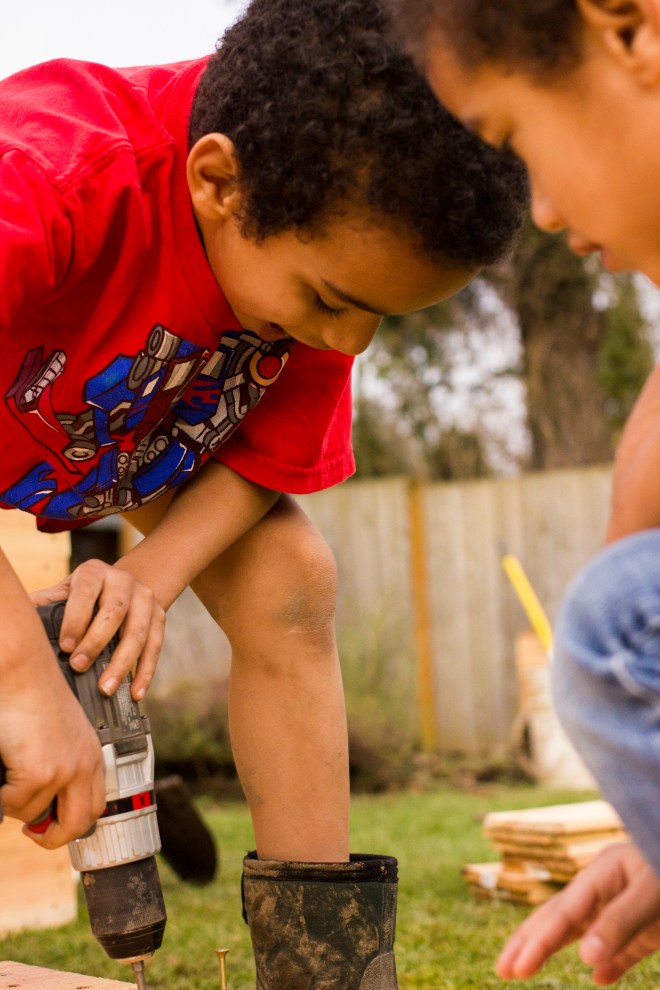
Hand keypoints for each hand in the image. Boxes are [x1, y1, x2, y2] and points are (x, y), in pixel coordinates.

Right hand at [0, 629, 104, 847]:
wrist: (22, 674)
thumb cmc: (33, 699)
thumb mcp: (59, 737)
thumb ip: (60, 767)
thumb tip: (42, 810)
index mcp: (92, 756)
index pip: (95, 806)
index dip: (72, 823)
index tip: (52, 826)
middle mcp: (85, 765)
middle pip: (79, 823)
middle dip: (53, 837)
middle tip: (32, 832)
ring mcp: (65, 770)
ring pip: (34, 813)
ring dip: (16, 803)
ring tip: (9, 775)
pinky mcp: (40, 772)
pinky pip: (14, 803)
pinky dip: (2, 794)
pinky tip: (4, 768)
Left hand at [30, 558, 165, 700]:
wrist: (123, 585)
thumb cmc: (86, 594)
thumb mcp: (66, 591)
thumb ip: (47, 604)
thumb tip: (22, 618)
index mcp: (94, 572)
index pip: (86, 593)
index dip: (76, 619)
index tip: (65, 646)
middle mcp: (123, 581)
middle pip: (115, 612)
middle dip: (96, 642)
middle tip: (79, 667)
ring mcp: (145, 598)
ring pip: (137, 633)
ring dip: (122, 663)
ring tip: (106, 687)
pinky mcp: (160, 616)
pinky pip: (155, 647)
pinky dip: (145, 672)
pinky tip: (135, 691)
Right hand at [496, 841, 659, 984]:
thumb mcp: (652, 894)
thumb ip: (620, 923)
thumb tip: (585, 960)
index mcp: (603, 872)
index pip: (562, 913)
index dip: (536, 941)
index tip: (513, 968)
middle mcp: (610, 887)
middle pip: (561, 918)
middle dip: (530, 943)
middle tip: (502, 969)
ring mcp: (630, 905)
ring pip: (585, 931)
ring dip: (556, 950)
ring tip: (526, 968)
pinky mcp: (653, 923)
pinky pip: (625, 945)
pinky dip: (611, 963)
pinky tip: (599, 977)